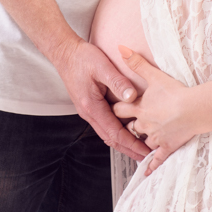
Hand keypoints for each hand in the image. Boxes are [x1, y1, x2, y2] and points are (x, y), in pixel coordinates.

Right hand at [52, 37, 150, 161]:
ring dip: (123, 142)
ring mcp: (88, 111)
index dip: (131, 144)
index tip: (145, 152)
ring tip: (140, 148)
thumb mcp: (102, 67)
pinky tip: (128, 130)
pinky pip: (105, 124)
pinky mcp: (90, 106)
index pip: (115, 133)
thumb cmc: (82, 58)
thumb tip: (132, 97)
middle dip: (129, 149)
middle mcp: (89, 113)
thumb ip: (118, 82)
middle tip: (147, 157)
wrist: (65, 53)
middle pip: (111, 139)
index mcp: (92, 107)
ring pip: (108, 133)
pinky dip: (117, 132)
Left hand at [113, 45, 195, 174]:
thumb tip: (120, 48)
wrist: (192, 109)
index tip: (113, 108)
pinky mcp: (166, 146)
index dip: (116, 108)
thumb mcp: (154, 75)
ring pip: (142, 142)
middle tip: (123, 127)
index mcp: (139, 108)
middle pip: (130, 127)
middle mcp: (144, 124)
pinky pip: (156, 159)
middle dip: (126, 127)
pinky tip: (146, 173)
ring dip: (139, 144)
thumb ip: (137, 63)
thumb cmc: (174, 92)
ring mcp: (155, 137)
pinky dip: (151, 166)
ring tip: (136, 145)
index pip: (120, 109)